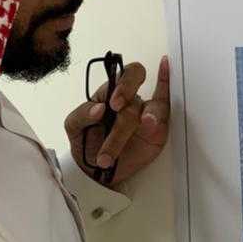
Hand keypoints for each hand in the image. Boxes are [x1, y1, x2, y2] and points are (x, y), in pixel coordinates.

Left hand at [65, 55, 170, 189]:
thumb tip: (99, 108)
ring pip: (150, 110)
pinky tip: (168, 72)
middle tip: (118, 109)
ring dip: (147, 119)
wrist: (96, 169)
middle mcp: (129, 99)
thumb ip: (82, 114)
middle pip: (135, 82)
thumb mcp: (74, 127)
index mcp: (110, 93)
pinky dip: (168, 88)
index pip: (120, 77)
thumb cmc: (87, 142)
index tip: (113, 105)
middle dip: (128, 92)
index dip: (121, 86)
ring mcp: (145, 112)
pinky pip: (166, 107)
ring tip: (143, 128)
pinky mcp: (158, 128)